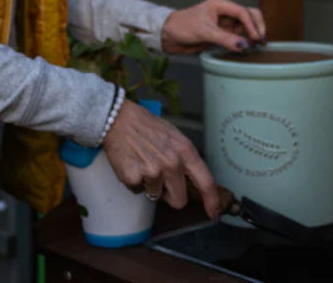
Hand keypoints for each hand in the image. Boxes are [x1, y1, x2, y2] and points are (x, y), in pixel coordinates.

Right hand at [101, 99, 220, 218]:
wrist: (118, 120)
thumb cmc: (147, 127)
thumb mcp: (175, 138)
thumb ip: (185, 159)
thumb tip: (191, 182)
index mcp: (185, 152)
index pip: (205, 182)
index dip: (212, 201)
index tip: (214, 213)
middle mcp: (172, 163)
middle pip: (179, 200)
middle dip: (171, 196)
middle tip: (161, 180)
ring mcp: (152, 172)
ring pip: (156, 196)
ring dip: (150, 185)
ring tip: (143, 164)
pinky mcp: (133, 178)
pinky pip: (137, 191)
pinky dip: (134, 182)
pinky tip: (132, 164)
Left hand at [160, 0, 266, 54]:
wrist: (168, 36)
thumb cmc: (182, 26)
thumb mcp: (205, 32)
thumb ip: (225, 39)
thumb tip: (244, 45)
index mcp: (220, 4)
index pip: (242, 12)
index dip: (251, 25)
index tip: (256, 38)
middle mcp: (225, 12)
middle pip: (249, 15)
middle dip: (257, 27)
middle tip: (261, 41)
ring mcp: (224, 23)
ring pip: (245, 26)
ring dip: (252, 34)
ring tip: (256, 46)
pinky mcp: (222, 34)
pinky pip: (238, 36)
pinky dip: (244, 41)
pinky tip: (247, 48)